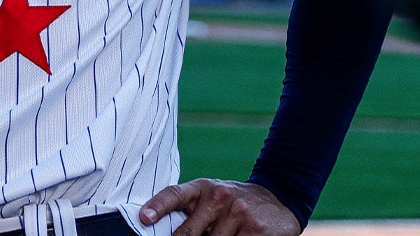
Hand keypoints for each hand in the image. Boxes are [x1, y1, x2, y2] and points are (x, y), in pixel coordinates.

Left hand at [138, 179, 299, 235]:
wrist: (275, 200)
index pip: (174, 194)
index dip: (158, 206)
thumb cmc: (231, 203)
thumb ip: (191, 211)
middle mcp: (219, 196)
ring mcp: (238, 212)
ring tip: (217, 234)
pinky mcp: (255, 229)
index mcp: (201, 187)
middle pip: (188, 233)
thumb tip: (162, 230)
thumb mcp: (210, 198)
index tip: (144, 218)